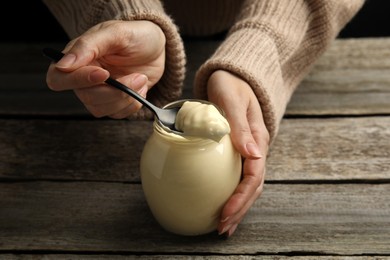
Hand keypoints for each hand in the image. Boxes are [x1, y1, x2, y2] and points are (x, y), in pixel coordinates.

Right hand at [46, 20, 165, 118]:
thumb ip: (88, 45)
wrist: (156, 47)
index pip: (59, 79)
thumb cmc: (135, 35)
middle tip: (137, 76)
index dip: (79, 81)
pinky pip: (117, 114)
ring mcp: (99, 92)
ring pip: (101, 109)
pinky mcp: (114, 102)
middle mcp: (84, 78)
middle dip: (116, 90)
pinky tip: (140, 88)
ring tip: (140, 79)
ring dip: (126, 98)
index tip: (105, 74)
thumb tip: (63, 64)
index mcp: (77, 58)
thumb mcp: (116, 32)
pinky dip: (133, 104)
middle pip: (86, 97)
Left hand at [207, 70, 269, 236]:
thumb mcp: (232, 99)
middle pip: (253, 187)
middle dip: (240, 209)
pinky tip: (222, 206)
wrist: (232, 77)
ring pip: (247, 185)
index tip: (225, 211)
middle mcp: (256, 149)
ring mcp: (248, 152)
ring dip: (237, 207)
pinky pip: (237, 177)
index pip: (254, 175)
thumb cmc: (230, 85)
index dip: (241, 196)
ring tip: (224, 226)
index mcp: (257, 139)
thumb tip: (253, 153)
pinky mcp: (237, 152)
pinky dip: (232, 195)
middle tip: (222, 228)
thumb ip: (240, 125)